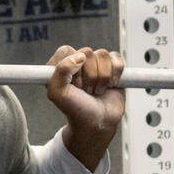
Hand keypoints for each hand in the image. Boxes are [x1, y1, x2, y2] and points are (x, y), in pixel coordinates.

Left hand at [47, 46, 125, 170]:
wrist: (98, 123)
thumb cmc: (76, 110)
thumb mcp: (57, 93)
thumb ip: (60, 70)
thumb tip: (79, 56)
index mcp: (60, 67)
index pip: (67, 51)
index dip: (72, 68)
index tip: (73, 84)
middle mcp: (77, 64)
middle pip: (87, 52)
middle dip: (89, 75)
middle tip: (86, 90)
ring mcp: (95, 65)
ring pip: (103, 55)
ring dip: (102, 77)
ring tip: (96, 90)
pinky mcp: (112, 67)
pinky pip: (117, 58)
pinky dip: (115, 73)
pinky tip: (110, 85)